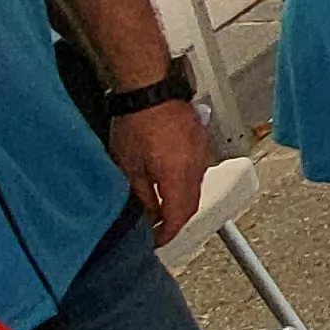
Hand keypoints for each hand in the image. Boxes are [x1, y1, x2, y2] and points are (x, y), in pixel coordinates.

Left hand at [107, 96, 210, 242]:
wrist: (150, 88)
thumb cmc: (137, 121)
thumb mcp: (129, 166)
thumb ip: (142, 195)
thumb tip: (148, 213)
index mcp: (177, 176)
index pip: (177, 217)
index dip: (166, 234)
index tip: (156, 240)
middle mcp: (195, 167)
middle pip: (190, 206)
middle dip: (174, 221)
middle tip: (157, 228)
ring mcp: (201, 153)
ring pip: (195, 189)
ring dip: (180, 202)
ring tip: (160, 204)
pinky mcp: (200, 141)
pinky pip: (197, 171)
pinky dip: (184, 183)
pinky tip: (168, 180)